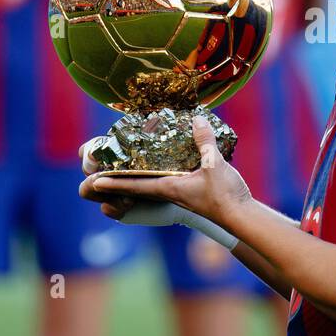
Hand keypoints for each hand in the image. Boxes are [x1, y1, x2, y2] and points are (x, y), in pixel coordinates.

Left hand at [78, 117, 252, 227]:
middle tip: (102, 173)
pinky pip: (166, 184)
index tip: (94, 181)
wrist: (240, 216)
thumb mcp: (214, 165)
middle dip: (119, 181)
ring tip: (125, 168)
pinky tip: (161, 169)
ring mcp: (179, 195)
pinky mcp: (190, 194)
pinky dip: (156, 177)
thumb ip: (204, 142)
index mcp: (168, 188)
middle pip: (138, 187)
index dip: (114, 182)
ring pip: (151, 186)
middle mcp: (169, 193)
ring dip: (136, 179)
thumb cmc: (224, 195)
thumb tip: (195, 119)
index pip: (135, 185)